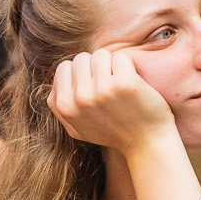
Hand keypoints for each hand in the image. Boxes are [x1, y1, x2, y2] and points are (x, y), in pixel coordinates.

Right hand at [50, 49, 177, 154]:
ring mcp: (102, 90)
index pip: (64, 67)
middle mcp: (80, 98)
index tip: (93, 87)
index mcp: (65, 107)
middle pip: (81, 58)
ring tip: (120, 85)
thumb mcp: (77, 128)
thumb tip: (53, 82)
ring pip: (100, 55)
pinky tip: (133, 85)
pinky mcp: (125, 83)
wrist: (147, 145)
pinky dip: (129, 67)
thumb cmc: (113, 134)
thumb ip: (60, 107)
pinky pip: (121, 58)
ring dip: (112, 65)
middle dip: (95, 68)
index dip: (80, 74)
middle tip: (109, 86)